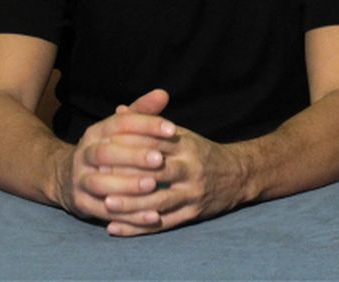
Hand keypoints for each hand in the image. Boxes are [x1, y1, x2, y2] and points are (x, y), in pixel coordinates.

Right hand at [55, 88, 176, 230]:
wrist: (66, 178)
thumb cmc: (105, 150)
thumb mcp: (118, 130)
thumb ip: (141, 113)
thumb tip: (163, 94)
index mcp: (96, 132)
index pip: (120, 124)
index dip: (146, 125)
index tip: (172, 129)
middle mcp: (84, 153)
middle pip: (105, 153)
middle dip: (133, 156)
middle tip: (160, 159)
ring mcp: (80, 179)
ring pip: (100, 183)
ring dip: (127, 185)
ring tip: (153, 186)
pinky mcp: (81, 203)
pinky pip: (104, 212)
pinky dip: (128, 216)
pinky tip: (152, 216)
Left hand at [100, 123, 247, 236]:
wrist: (238, 176)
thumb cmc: (201, 152)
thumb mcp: (179, 134)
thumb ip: (149, 124)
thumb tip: (119, 111)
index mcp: (186, 145)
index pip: (155, 143)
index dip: (130, 146)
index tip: (104, 149)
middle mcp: (191, 169)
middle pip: (157, 173)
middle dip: (128, 176)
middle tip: (100, 178)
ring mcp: (193, 194)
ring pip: (159, 202)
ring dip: (132, 205)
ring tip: (107, 205)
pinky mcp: (193, 214)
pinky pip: (163, 224)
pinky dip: (139, 228)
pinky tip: (116, 228)